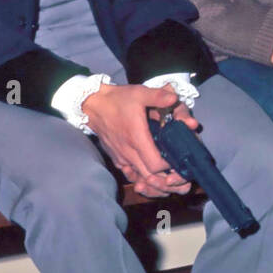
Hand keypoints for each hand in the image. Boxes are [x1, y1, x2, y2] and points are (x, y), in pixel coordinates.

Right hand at [82, 82, 195, 197]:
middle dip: (165, 177)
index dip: (169, 166)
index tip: (178, 158)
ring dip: (154, 178)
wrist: (94, 105)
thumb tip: (174, 97)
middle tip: (177, 169)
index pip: (155, 165)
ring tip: (167, 173)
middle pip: (150, 177)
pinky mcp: (116, 158)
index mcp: (136, 138)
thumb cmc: (117, 99)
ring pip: (140, 177)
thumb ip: (158, 96)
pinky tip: (151, 169)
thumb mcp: (139, 93)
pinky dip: (142, 175)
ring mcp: (121, 157)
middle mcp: (128, 152)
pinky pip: (131, 173)